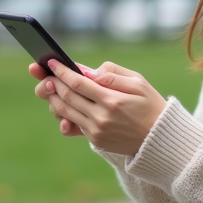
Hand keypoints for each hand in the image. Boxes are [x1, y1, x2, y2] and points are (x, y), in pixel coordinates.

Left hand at [30, 60, 166, 155]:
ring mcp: (96, 131)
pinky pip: (72, 125)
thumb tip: (87, 71)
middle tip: (44, 72)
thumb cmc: (150, 105)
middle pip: (66, 96)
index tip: (51, 62)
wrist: (158, 138)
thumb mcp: (138, 82)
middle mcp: (101, 117)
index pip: (78, 82)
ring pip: (65, 111)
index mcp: (112, 100)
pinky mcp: (95, 140)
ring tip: (49, 86)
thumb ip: (112, 74)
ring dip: (53, 97)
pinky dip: (63, 113)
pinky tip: (60, 103)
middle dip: (52, 82)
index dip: (61, 71)